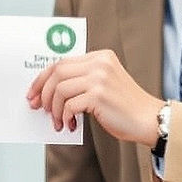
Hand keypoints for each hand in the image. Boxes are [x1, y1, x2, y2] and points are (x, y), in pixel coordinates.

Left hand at [26, 49, 160, 145]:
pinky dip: (65, 116)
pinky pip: (69, 105)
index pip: (61, 62)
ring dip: (54, 109)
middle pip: (57, 72)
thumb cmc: (124, 107)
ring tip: (58, 121)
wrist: (149, 120)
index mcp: (100, 56)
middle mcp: (100, 63)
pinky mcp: (99, 95)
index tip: (33, 92)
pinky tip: (70, 125)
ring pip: (60, 89)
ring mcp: (99, 78)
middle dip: (42, 92)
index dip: (43, 78)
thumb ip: (81, 80)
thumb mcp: (103, 84)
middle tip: (37, 107)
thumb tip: (48, 91)